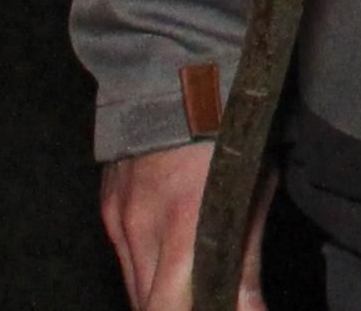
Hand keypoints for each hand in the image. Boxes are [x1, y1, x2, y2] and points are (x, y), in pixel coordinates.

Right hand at [101, 141, 267, 310]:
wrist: (175, 72)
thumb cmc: (228, 128)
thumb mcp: (252, 189)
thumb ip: (244, 259)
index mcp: (182, 222)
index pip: (169, 309)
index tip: (230, 310)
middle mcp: (142, 227)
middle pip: (150, 307)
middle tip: (210, 302)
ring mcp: (120, 218)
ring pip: (135, 288)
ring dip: (162, 299)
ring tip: (192, 292)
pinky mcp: (109, 208)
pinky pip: (125, 257)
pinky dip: (147, 271)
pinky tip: (171, 264)